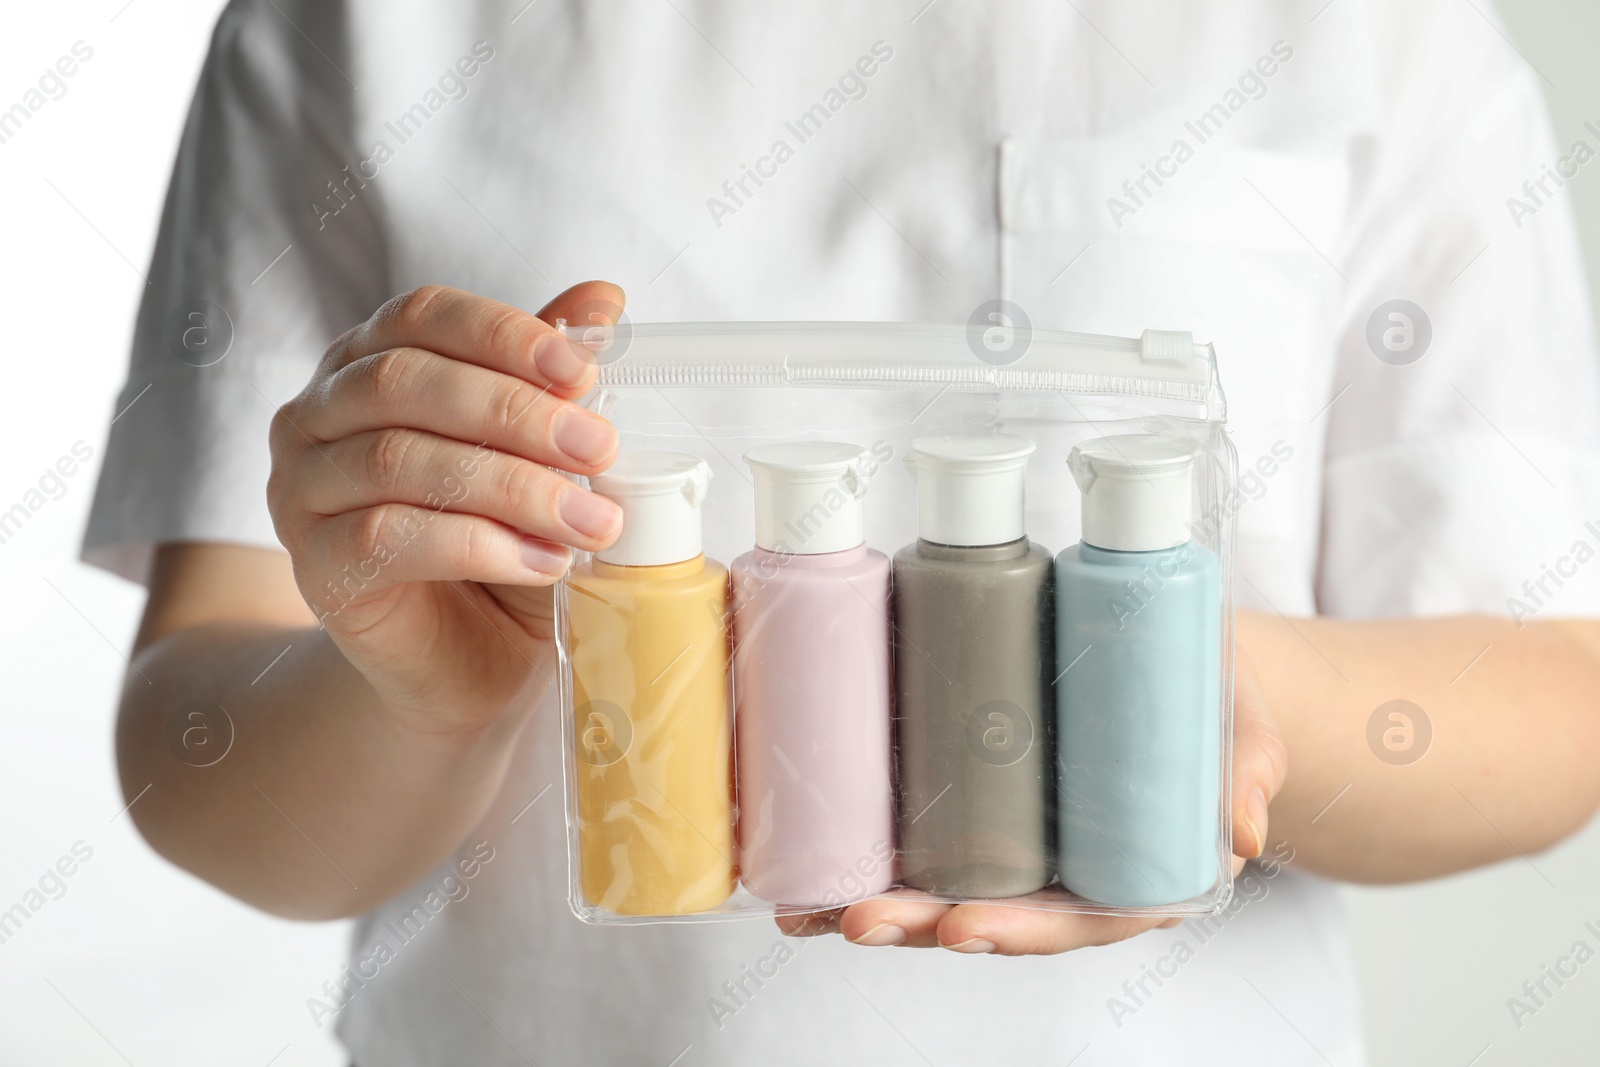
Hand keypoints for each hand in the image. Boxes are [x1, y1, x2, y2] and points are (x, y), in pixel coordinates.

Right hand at [267, 282, 624, 735]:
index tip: (584, 371)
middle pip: (406, 382)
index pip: (424, 315)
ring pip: (399, 460)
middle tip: (601, 449)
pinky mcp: (314, 568)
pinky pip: (387, 536)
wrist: (471, 664)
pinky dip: (479, 544)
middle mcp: (318, 416)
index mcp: (369, 362)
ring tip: (592, 521)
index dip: (504, 334)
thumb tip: (604, 298)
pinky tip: (544, 562)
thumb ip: (552, 378)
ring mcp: (301, 491)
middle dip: (516, 412)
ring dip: (512, 486)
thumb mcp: (541, 456)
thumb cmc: (504, 543)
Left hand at [777, 652, 1287, 953]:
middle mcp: (1062, 874)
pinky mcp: (972, 801)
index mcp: (1129, 878)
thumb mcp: (1249, 733)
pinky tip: (800, 867)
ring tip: (806, 910)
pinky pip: (916, 841)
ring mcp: (1012, 842)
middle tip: (861, 921)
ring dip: (872, 905)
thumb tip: (1246, 830)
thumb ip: (1249, 774)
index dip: (1018, 932)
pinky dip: (859, 858)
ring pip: (938, 890)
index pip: (1073, 922)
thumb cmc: (1217, 707)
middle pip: (988, 916)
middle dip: (919, 925)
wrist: (1185, 666)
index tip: (965, 929)